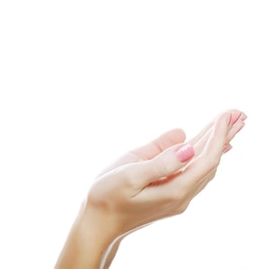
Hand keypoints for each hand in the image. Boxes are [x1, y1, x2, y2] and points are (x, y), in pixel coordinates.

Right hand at [55, 109, 245, 268]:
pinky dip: (203, 154)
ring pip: (203, 166)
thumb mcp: (129, 176)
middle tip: (239, 113)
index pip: (205, 159)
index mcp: (174, 189)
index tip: (227, 115)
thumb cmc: (107, 197)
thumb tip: (188, 144)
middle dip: (224, 136)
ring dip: (216, 144)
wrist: (98, 223)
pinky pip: (193, 171)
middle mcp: (182, 194)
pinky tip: (206, 146)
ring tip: (229, 123)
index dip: (217, 136)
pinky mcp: (168, 192)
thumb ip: (160, 161)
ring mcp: (177, 195)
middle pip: (210, 161)